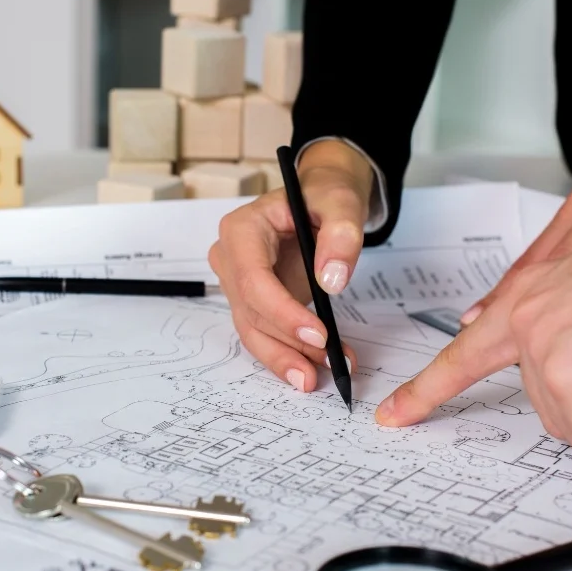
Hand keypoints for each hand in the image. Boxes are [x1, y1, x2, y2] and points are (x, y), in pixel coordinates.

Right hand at [208, 139, 372, 390]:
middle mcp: (230, 257)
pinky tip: (314, 367)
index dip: (282, 311)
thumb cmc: (324, 196)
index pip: (253, 279)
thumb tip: (332, 280)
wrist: (320, 199)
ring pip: (254, 330)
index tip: (319, 334)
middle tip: (330, 364)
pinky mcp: (253, 301)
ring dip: (287, 356)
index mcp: (242, 229)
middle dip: (290, 342)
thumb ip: (341, 234)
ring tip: (323, 374)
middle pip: (251, 311)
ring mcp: (238, 282)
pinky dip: (289, 353)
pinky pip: (264, 333)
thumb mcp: (340, 203)